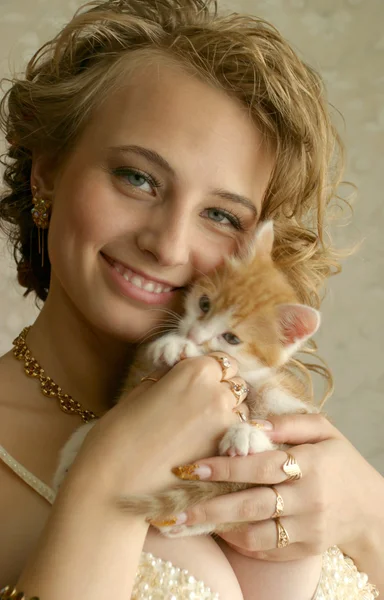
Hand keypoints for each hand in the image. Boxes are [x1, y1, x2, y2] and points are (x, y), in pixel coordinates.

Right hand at [69, 352, 248, 500]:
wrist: (114, 485)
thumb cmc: (118, 435)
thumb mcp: (142, 391)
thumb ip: (170, 377)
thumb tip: (181, 372)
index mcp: (195, 371)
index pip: (219, 361)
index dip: (208, 371)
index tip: (198, 383)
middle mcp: (217, 394)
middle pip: (234, 385)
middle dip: (221, 391)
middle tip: (199, 407)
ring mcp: (226, 426)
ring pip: (240, 412)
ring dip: (228, 416)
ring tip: (199, 432)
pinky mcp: (227, 456)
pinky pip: (238, 440)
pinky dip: (228, 441)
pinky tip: (205, 450)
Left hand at [171, 413, 381, 560]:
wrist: (371, 508)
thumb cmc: (341, 462)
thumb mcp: (324, 431)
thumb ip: (289, 424)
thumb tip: (251, 424)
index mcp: (310, 465)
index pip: (260, 466)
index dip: (225, 468)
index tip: (192, 467)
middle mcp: (307, 499)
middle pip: (251, 505)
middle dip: (209, 507)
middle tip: (174, 510)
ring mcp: (306, 528)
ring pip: (255, 533)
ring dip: (219, 528)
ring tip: (188, 522)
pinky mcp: (305, 549)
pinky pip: (267, 548)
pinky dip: (241, 542)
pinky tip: (220, 531)